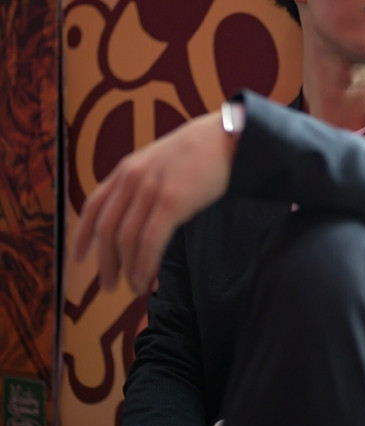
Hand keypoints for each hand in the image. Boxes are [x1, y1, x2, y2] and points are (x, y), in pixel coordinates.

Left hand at [74, 111, 235, 294]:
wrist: (225, 137)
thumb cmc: (198, 153)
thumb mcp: (159, 161)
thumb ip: (143, 183)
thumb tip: (137, 216)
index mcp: (126, 170)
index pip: (94, 206)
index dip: (82, 235)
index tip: (78, 258)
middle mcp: (132, 180)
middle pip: (107, 229)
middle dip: (105, 262)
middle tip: (107, 286)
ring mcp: (150, 190)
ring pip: (127, 240)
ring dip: (128, 269)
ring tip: (135, 288)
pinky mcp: (172, 202)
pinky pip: (150, 241)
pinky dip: (145, 265)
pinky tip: (147, 279)